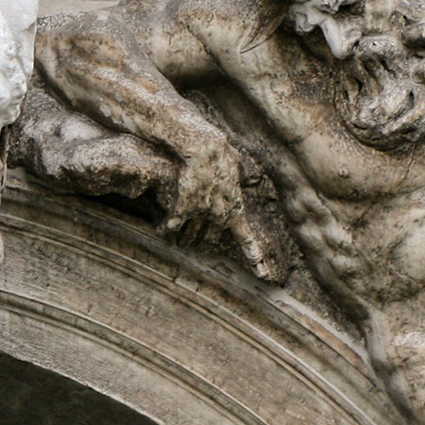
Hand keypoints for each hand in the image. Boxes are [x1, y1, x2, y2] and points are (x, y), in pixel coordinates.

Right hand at [168, 132, 284, 282]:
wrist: (203, 148)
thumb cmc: (220, 155)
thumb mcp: (237, 168)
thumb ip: (241, 178)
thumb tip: (249, 177)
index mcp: (236, 209)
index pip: (246, 239)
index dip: (255, 258)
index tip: (264, 275)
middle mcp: (220, 215)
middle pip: (210, 239)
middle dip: (203, 243)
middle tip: (199, 247)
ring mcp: (201, 212)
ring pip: (191, 233)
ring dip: (184, 238)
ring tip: (178, 241)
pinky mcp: (184, 206)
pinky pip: (173, 225)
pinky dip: (166, 228)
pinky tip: (161, 229)